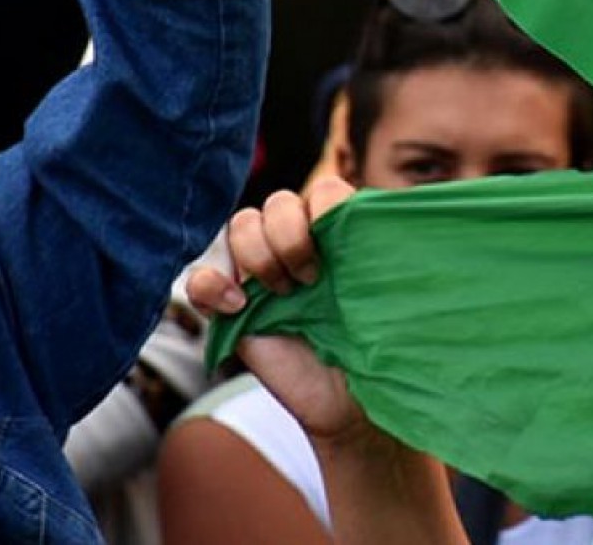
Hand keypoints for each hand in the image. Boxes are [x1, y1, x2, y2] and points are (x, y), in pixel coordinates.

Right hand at [186, 179, 370, 439]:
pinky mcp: (230, 307)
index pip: (323, 190)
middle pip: (277, 203)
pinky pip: (200, 278)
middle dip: (290, 237)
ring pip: (241, 225)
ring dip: (258, 255)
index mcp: (338, 233)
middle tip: (311, 281)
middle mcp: (298, 243)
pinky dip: (212, 284)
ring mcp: (260, 272)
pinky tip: (238, 307)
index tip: (339, 251)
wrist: (348, 403)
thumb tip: (392, 224)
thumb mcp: (384, 298)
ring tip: (281, 295)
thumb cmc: (373, 347)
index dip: (325, 210)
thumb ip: (378, 257)